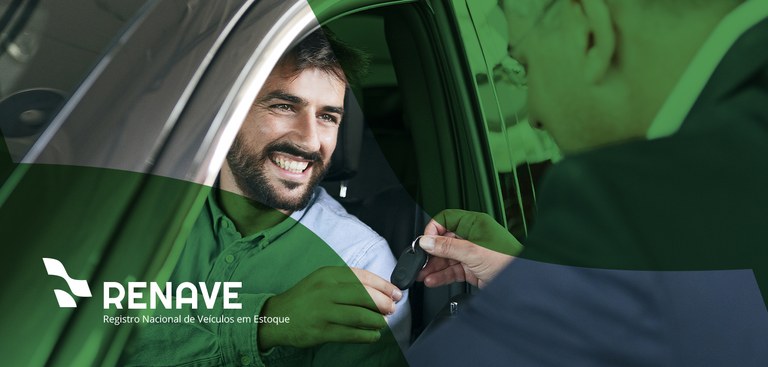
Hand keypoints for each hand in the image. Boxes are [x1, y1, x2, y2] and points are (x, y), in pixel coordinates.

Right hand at [258, 266, 401, 349]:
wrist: (277, 316)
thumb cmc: (305, 298)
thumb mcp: (323, 280)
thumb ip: (347, 282)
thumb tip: (379, 291)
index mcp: (328, 274)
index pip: (362, 276)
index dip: (383, 285)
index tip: (396, 293)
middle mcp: (326, 290)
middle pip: (363, 295)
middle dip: (383, 303)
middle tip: (392, 309)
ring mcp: (323, 311)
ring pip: (359, 315)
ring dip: (377, 320)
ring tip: (382, 323)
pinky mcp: (321, 330)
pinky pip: (350, 333)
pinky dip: (366, 335)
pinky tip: (372, 335)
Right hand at [417, 209, 522, 287]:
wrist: (523, 282)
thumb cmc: (508, 261)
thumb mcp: (473, 251)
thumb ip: (447, 247)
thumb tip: (427, 242)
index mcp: (474, 223)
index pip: (446, 220)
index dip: (433, 230)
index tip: (425, 242)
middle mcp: (472, 237)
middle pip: (444, 241)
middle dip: (430, 252)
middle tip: (419, 261)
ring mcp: (472, 253)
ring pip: (446, 257)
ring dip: (433, 266)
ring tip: (422, 274)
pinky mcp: (473, 269)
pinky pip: (452, 270)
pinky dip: (441, 275)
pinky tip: (432, 280)